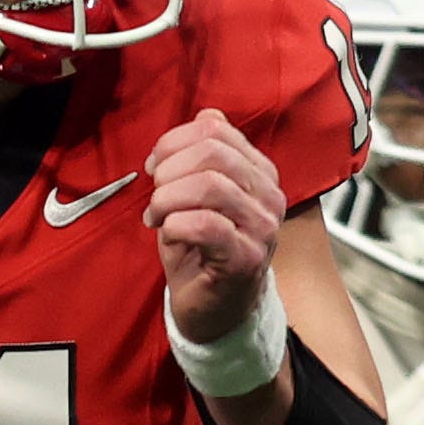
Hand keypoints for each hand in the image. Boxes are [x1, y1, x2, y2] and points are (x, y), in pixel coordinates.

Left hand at [146, 106, 286, 354]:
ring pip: (209, 186)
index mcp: (259, 171)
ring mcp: (263, 228)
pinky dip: (175, 224)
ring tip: (157, 217)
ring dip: (168, 199)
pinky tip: (168, 233)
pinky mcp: (247, 258)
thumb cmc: (202, 250)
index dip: (173, 141)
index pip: (216, 129)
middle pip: (212, 153)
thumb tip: (204, 114)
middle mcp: (269, 195)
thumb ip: (203, 155)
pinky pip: (206, 225)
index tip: (154, 167)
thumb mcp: (199, 194)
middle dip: (169, 170)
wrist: (215, 309)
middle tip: (154, 196)